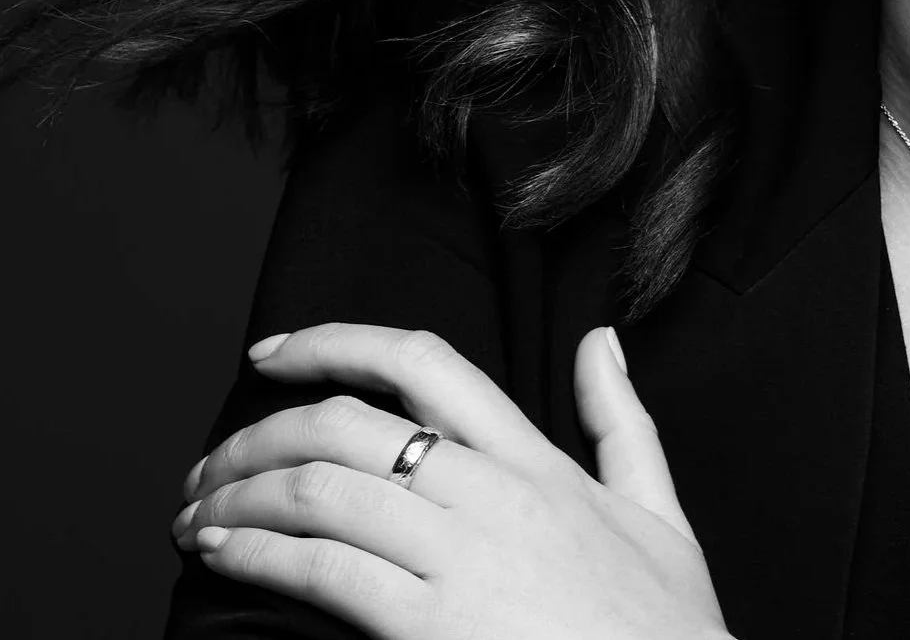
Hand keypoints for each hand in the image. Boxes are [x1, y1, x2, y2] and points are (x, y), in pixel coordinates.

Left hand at [171, 322, 730, 639]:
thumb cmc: (665, 625)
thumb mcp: (659, 508)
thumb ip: (621, 420)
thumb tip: (600, 342)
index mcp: (537, 459)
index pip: (425, 364)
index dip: (335, 343)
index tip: (272, 351)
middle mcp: (492, 492)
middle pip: (348, 424)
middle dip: (259, 434)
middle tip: (212, 464)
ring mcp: (461, 556)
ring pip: (323, 489)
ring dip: (240, 495)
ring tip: (200, 513)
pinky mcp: (432, 624)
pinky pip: (324, 568)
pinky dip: (259, 553)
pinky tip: (225, 554)